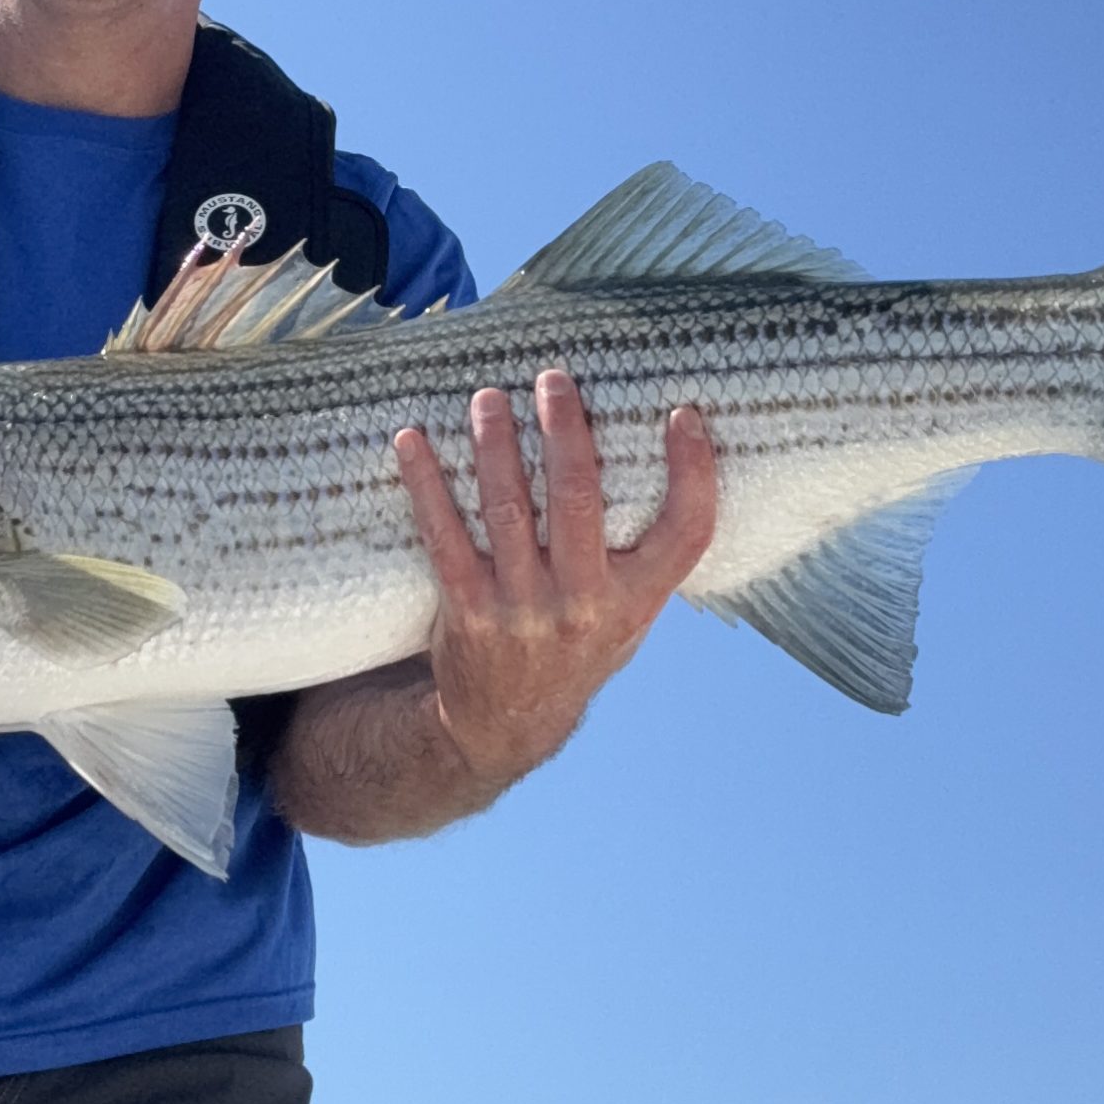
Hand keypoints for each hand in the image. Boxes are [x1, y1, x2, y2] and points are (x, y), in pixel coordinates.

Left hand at [393, 370, 716, 791]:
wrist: (507, 723)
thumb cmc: (576, 649)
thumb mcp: (629, 617)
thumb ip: (644, 558)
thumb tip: (664, 462)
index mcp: (634, 602)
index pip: (684, 533)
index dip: (692, 473)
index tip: (684, 416)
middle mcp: (582, 604)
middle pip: (579, 501)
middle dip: (565, 431)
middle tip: (553, 380)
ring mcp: (521, 607)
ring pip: (508, 508)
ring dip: (494, 444)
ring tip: (487, 398)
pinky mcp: (467, 608)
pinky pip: (443, 535)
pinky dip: (425, 484)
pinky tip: (411, 443)